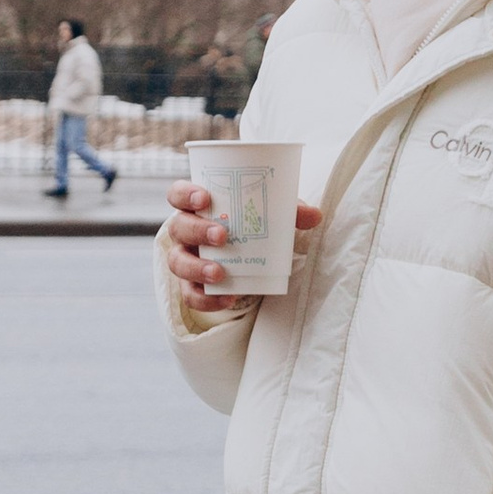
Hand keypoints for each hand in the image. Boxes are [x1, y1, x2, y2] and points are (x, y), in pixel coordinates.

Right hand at [163, 179, 320, 312]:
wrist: (245, 259)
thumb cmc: (250, 227)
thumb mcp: (268, 216)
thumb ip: (288, 212)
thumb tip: (315, 215)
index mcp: (198, 207)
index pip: (177, 194)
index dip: (185, 194)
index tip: (205, 198)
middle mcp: (185, 232)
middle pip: (178, 227)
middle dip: (197, 231)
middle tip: (222, 236)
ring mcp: (185, 258)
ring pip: (178, 262)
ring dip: (197, 267)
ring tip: (220, 273)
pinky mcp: (191, 285)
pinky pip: (191, 294)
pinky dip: (207, 299)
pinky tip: (227, 298)